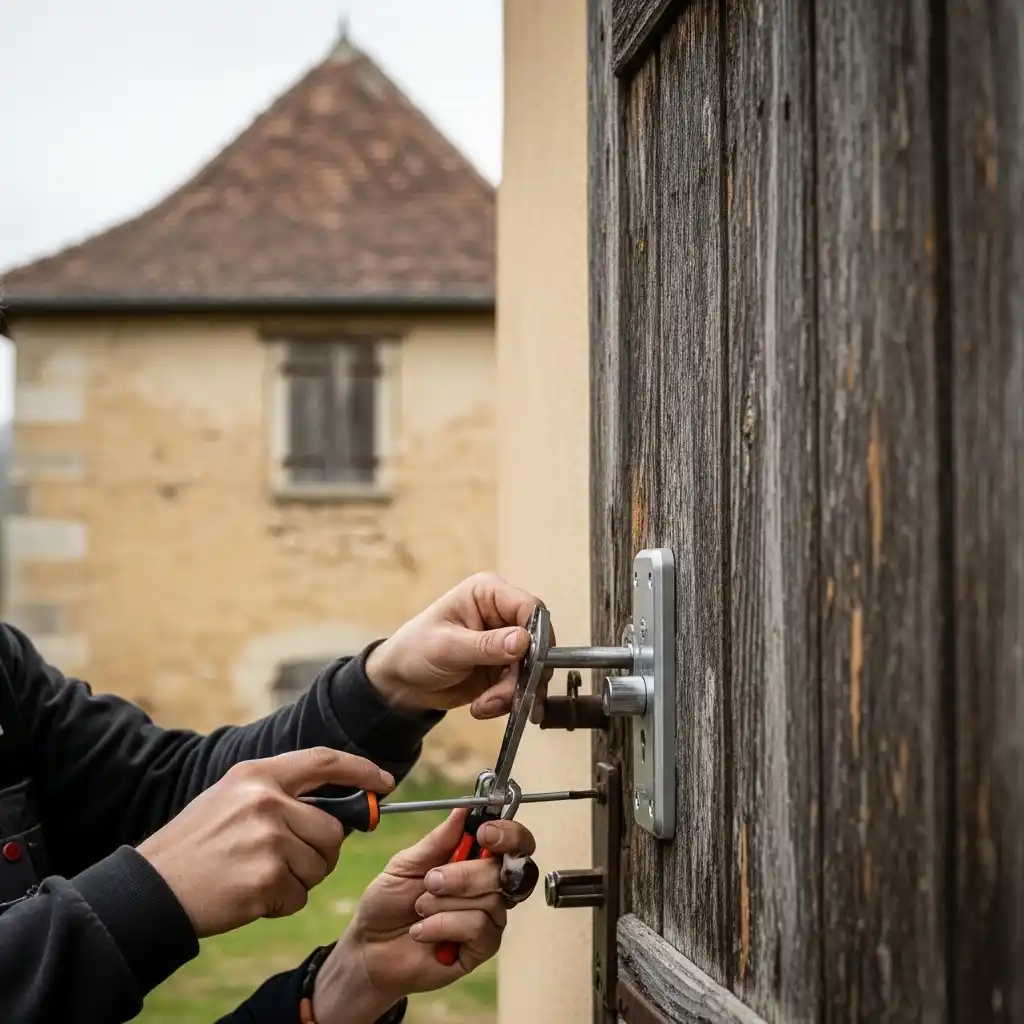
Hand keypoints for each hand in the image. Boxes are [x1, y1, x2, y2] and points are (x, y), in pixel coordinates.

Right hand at [137, 747, 394, 937]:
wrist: (151, 890)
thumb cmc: (195, 846)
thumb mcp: (231, 799)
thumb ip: (279, 795)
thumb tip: (339, 810)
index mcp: (257, 775)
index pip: (324, 761)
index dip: (360, 769)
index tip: (384, 781)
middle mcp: (266, 800)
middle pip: (332, 829)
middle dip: (321, 852)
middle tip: (287, 863)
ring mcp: (267, 839)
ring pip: (319, 864)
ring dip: (298, 880)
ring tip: (257, 877)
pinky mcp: (266, 878)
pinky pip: (299, 895)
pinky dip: (281, 903)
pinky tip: (249, 897)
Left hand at [312, 811, 537, 1023]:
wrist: (370, 948)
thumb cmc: (389, 902)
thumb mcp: (406, 863)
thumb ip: (439, 840)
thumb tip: (464, 808)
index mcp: (475, 859)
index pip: (514, 843)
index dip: (509, 835)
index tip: (484, 833)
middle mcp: (489, 887)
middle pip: (506, 871)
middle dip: (466, 874)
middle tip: (431, 880)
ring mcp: (489, 918)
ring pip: (491, 900)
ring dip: (445, 903)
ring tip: (419, 909)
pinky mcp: (482, 948)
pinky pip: (479, 928)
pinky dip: (444, 925)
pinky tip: (422, 931)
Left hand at [365, 572, 553, 717]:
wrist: (402, 683)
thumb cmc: (415, 649)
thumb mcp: (448, 647)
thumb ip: (486, 645)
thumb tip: (523, 641)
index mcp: (488, 594)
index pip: (529, 607)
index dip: (537, 635)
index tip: (531, 663)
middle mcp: (502, 615)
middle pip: (537, 643)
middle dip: (524, 675)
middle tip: (508, 698)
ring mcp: (505, 643)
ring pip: (531, 669)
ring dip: (513, 693)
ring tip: (486, 705)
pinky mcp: (504, 668)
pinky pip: (520, 686)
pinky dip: (506, 701)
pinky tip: (483, 707)